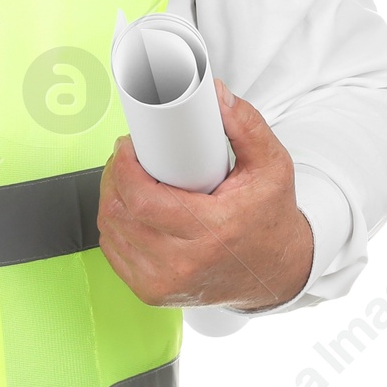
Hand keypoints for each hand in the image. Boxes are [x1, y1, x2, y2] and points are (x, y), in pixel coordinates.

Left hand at [97, 80, 313, 311]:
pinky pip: (113, 251)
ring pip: (111, 231)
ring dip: (111, 198)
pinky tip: (128, 208)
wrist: (275, 272)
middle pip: (119, 214)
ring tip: (129, 179)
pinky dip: (114, 226)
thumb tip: (214, 93)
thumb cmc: (271, 217)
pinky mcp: (153, 293)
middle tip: (128, 157)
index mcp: (212, 232)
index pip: (142, 201)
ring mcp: (165, 283)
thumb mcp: (271, 166)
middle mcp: (185, 264)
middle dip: (115, 176)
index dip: (123, 168)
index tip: (128, 147)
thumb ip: (246, 125)